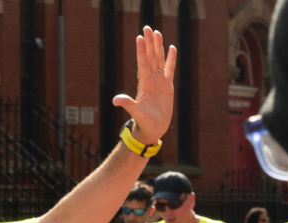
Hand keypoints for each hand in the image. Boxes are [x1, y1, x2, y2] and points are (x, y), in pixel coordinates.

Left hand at [112, 27, 175, 145]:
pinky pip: (170, 69)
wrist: (152, 129)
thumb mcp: (135, 112)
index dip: (141, 50)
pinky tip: (172, 48)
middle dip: (149, 43)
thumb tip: (115, 100)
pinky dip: (171, 59)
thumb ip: (127, 104)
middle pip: (150, 57)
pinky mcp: (168, 87)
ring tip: (157, 33)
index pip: (142, 63)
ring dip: (158, 47)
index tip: (140, 37)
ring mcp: (159, 82)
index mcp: (144, 83)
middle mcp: (150, 80)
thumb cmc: (143, 122)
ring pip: (159, 60)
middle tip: (148, 28)